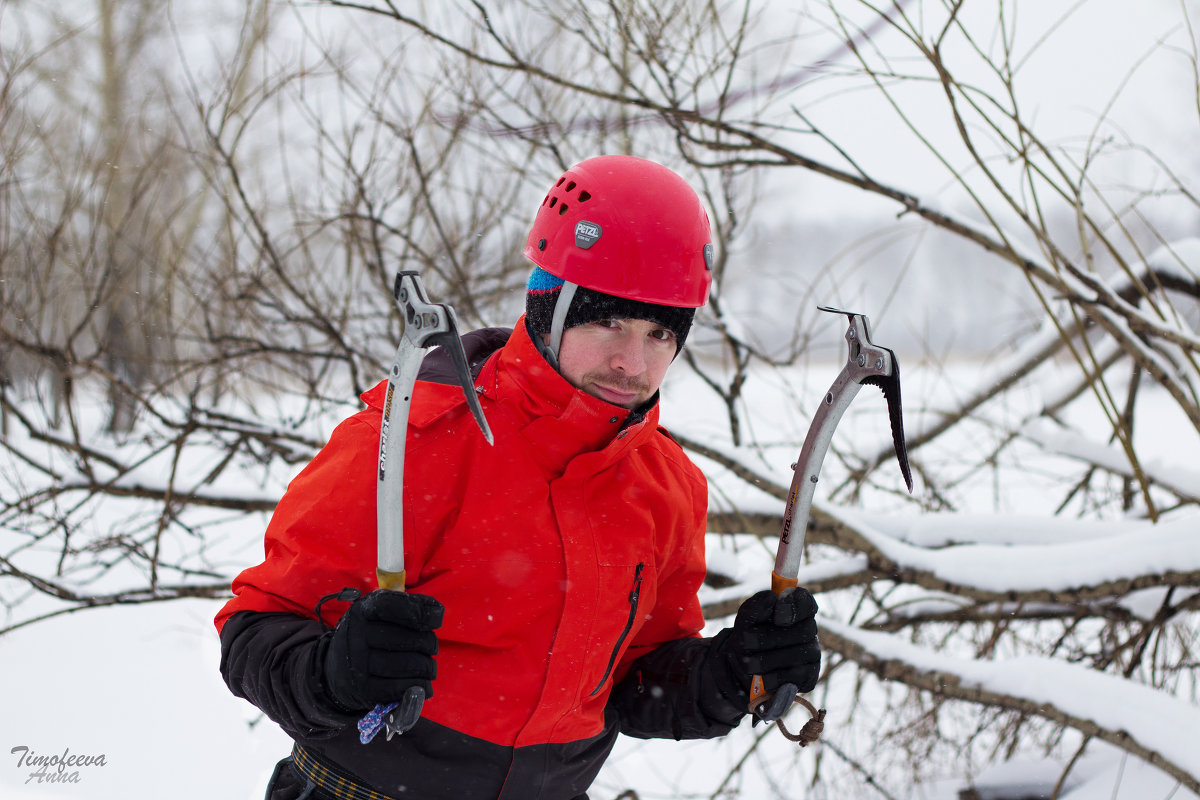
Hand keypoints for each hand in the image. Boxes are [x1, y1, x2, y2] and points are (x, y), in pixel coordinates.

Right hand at [322, 589, 443, 712]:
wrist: (336, 671)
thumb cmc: (369, 637)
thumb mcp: (380, 614)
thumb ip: (408, 606)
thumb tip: (436, 611)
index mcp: (363, 610)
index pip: (395, 605)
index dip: (422, 612)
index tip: (437, 620)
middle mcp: (356, 634)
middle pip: (407, 638)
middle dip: (429, 644)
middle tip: (431, 648)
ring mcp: (357, 663)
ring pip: (407, 665)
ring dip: (427, 667)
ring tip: (429, 668)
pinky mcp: (362, 689)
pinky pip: (399, 688)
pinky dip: (418, 687)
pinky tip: (424, 685)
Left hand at [708, 588, 820, 709]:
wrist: (745, 666)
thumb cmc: (749, 635)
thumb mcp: (746, 620)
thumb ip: (756, 605)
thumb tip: (771, 597)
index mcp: (796, 607)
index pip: (806, 601)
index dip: (794, 607)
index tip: (777, 616)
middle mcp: (809, 628)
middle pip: (803, 629)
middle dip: (768, 638)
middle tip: (745, 643)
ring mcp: (813, 652)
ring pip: (798, 653)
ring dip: (767, 659)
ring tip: (747, 663)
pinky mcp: (810, 675)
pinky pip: (797, 675)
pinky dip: (775, 676)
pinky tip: (761, 677)